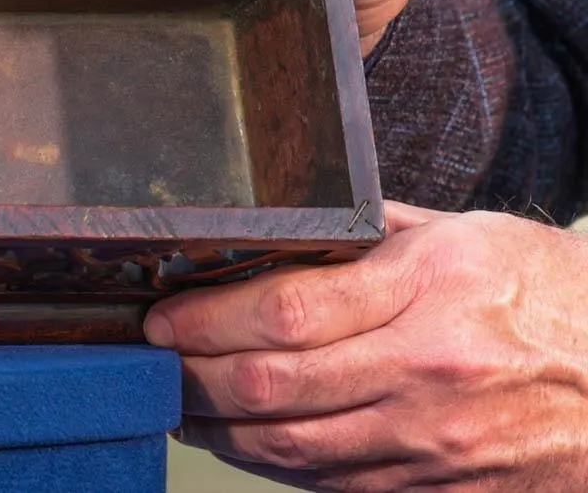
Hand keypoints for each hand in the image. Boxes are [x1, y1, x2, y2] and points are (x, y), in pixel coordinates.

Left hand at [144, 202, 587, 490]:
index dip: (205, 320)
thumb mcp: (471, 235)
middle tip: (153, 361)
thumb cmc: (557, 297)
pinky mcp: (440, 487)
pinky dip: (271, 464)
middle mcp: (430, 369)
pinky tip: (241, 438)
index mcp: (433, 288)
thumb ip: (371, 236)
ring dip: (216, 429)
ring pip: (290, 449)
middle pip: (273, 387)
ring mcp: (435, 439)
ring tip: (178, 402)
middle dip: (191, 377)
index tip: (162, 316)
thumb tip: (278, 233)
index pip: (287, 311)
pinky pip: (331, 484)